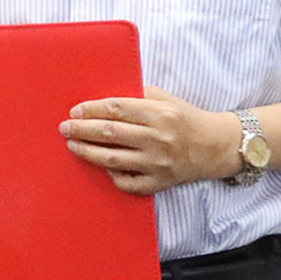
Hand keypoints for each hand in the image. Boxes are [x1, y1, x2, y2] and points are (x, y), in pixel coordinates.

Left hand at [63, 83, 244, 196]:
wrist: (215, 147)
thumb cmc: (186, 119)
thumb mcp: (166, 100)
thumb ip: (138, 96)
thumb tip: (103, 100)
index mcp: (160, 114)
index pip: (117, 109)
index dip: (92, 110)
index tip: (75, 111)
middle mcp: (158, 139)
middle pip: (110, 133)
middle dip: (82, 130)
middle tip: (65, 128)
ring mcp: (158, 163)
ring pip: (113, 159)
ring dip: (88, 152)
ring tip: (72, 145)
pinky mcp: (159, 183)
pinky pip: (127, 182)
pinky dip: (111, 174)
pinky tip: (101, 166)